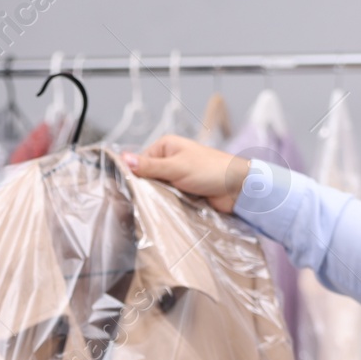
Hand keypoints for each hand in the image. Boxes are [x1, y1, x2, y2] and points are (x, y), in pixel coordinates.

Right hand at [123, 136, 250, 213]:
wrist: (239, 188)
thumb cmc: (211, 170)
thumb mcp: (176, 167)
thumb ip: (149, 166)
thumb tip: (122, 158)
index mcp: (165, 147)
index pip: (139, 162)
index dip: (133, 177)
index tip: (126, 191)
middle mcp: (169, 160)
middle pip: (147, 178)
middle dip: (146, 190)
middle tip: (140, 203)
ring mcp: (177, 178)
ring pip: (157, 191)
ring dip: (157, 199)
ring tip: (153, 209)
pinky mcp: (184, 193)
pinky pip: (168, 200)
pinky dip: (167, 205)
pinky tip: (162, 212)